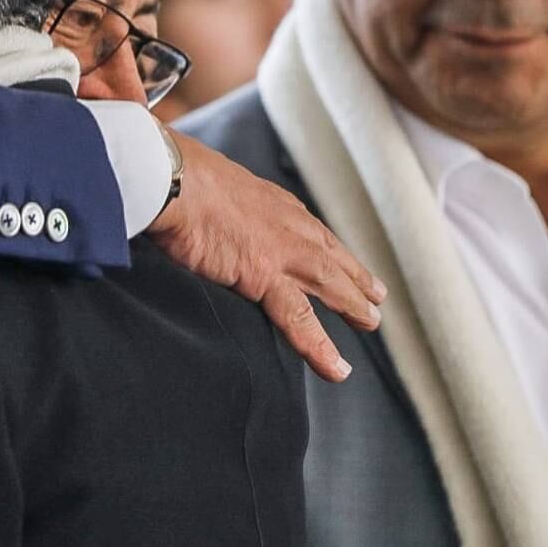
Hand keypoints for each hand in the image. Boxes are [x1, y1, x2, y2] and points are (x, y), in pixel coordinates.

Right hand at [146, 131, 385, 382]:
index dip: (326, 248)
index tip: (338, 260)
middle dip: (355, 278)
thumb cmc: (177, 177)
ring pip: (331, 286)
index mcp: (272, 202)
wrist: (173, 181)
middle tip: (374, 297)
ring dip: (353, 306)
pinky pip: (301, 321)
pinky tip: (336, 369)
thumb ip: (216, 200)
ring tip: (370, 324)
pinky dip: (320, 347)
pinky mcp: (268, 278)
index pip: (308, 230)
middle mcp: (288, 225)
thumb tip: (198, 209)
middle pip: (331, 257)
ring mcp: (283, 252)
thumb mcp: (208, 181)